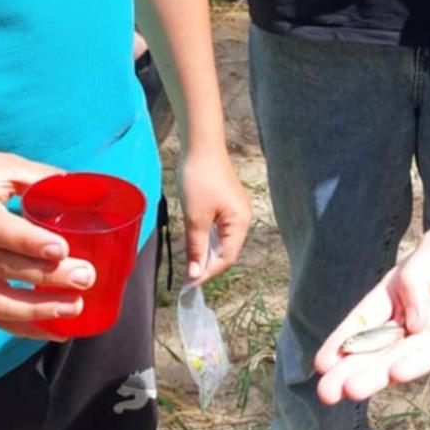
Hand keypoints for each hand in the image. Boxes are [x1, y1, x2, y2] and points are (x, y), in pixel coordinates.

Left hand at [179, 144, 250, 284]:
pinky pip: (219, 228)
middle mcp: (243, 218)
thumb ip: (196, 248)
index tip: (189, 283)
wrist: (200, 145)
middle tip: (187, 276)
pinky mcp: (227, 203)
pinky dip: (207, 238)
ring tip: (188, 262)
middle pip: (227, 250)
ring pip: (222, 240)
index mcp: (240, 222)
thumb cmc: (199, 180)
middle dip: (207, 264)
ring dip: (206, 251)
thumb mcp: (195, 218)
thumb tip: (194, 275)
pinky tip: (194, 241)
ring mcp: (235, 210)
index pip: (227, 258)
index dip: (208, 272)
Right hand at [312, 193, 429, 405]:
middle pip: (378, 346)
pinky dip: (419, 361)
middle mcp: (418, 315)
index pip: (365, 318)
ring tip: (351, 391)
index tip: (322, 364)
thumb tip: (409, 320)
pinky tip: (397, 374)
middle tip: (326, 394)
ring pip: (404, 354)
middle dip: (352, 368)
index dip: (344, 340)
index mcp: (401, 289)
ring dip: (377, 373)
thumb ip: (417, 276)